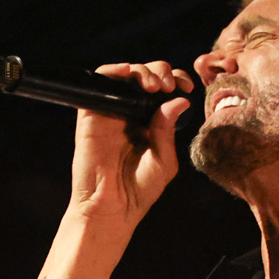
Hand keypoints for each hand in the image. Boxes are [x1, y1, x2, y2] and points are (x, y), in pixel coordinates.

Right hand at [70, 61, 194, 222]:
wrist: (111, 208)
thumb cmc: (139, 190)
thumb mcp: (164, 160)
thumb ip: (168, 130)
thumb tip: (179, 100)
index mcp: (151, 122)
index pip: (165, 91)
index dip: (177, 80)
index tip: (186, 86)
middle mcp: (131, 114)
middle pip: (146, 76)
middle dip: (161, 72)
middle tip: (168, 85)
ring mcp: (111, 112)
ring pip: (124, 74)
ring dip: (141, 70)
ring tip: (154, 86)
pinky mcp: (92, 115)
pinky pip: (98, 82)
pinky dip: (112, 70)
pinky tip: (127, 71)